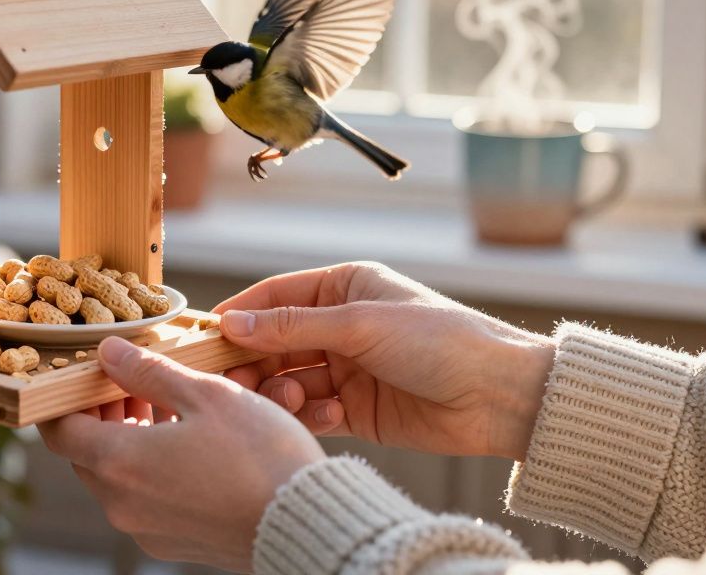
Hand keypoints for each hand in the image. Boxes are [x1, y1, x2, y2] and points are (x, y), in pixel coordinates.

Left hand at [39, 336, 323, 571]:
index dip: (65, 398)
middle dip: (103, 412)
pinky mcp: (175, 542)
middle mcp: (123, 504)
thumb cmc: (260, 457)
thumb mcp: (205, 394)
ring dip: (129, 436)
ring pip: (118, 475)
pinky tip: (188, 439)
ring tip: (166, 402)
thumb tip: (108, 353)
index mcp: (119, 463)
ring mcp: (148, 529)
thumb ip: (149, 371)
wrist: (307, 525)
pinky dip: (152, 464)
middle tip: (132, 380)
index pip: (60, 431)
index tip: (89, 374)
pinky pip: (146, 497)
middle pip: (87, 452)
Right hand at [216, 262, 554, 460]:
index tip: (205, 339)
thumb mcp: (360, 324)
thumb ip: (292, 327)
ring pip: (289, 380)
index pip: (274, 298)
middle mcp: (341, 326)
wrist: (500, 397)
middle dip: (254, 363)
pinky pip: (313, 412)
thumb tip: (232, 324)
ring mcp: (347, 369)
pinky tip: (326, 417)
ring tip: (290, 401)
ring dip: (282, 392)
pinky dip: (309, 416)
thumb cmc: (441, 341)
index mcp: (344, 287)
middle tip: (234, 383)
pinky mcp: (357, 410)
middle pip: (274, 343)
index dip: (240, 317)